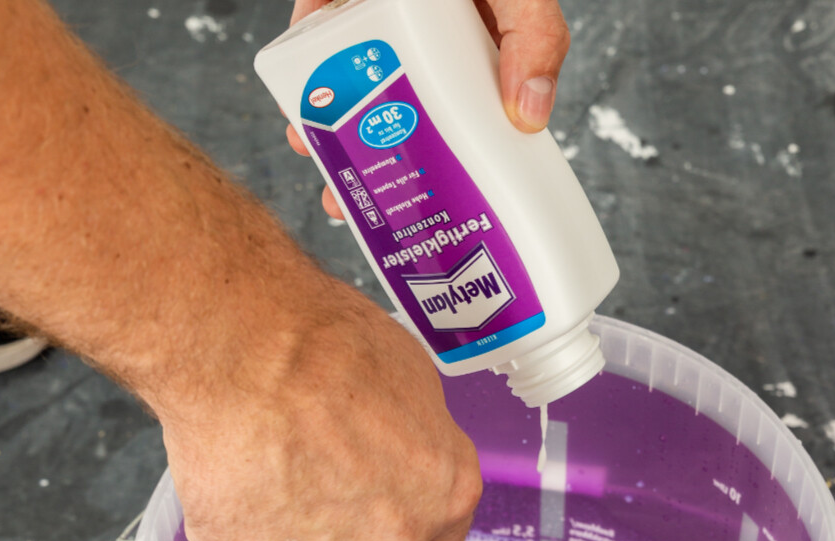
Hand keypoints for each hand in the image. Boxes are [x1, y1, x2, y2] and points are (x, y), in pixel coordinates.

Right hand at [159, 278, 482, 540]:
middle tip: (310, 501)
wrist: (243, 345)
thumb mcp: (409, 380)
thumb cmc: (325, 342)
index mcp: (441, 495)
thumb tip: (398, 462)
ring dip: (282, 528)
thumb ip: (414, 448)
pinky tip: (235, 458)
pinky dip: (235, 513)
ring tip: (266, 453)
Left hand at [286, 0, 570, 218]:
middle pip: (402, 133)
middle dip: (378, 179)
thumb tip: (527, 118)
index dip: (449, 184)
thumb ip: (535, 35)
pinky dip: (302, 99)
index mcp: (474, 61)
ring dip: (334, 151)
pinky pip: (313, 65)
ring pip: (352, 111)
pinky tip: (300, 125)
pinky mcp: (332, 16)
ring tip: (325, 176)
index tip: (433, 225)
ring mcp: (375, 37)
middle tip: (357, 210)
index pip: (466, 134)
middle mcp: (423, 57)